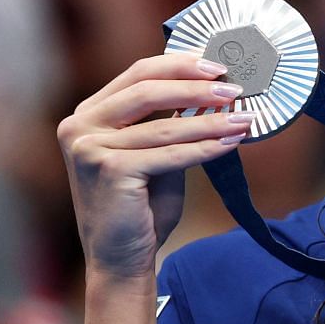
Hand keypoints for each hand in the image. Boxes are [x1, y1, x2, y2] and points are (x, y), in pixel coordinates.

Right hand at [58, 53, 253, 281]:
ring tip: (244, 116)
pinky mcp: (109, 170)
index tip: (217, 65)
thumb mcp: (153, 153)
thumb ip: (169, 121)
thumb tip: (213, 89)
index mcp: (88, 114)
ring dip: (209, 119)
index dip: (179, 65)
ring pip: (163, 125)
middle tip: (234, 86)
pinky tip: (232, 141)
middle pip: (147, 88)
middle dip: (195, 85)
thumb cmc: (141, 206)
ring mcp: (89, 148)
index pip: (137, 74)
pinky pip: (170, 154)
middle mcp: (80, 126)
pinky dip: (205, 147)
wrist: (121, 258)